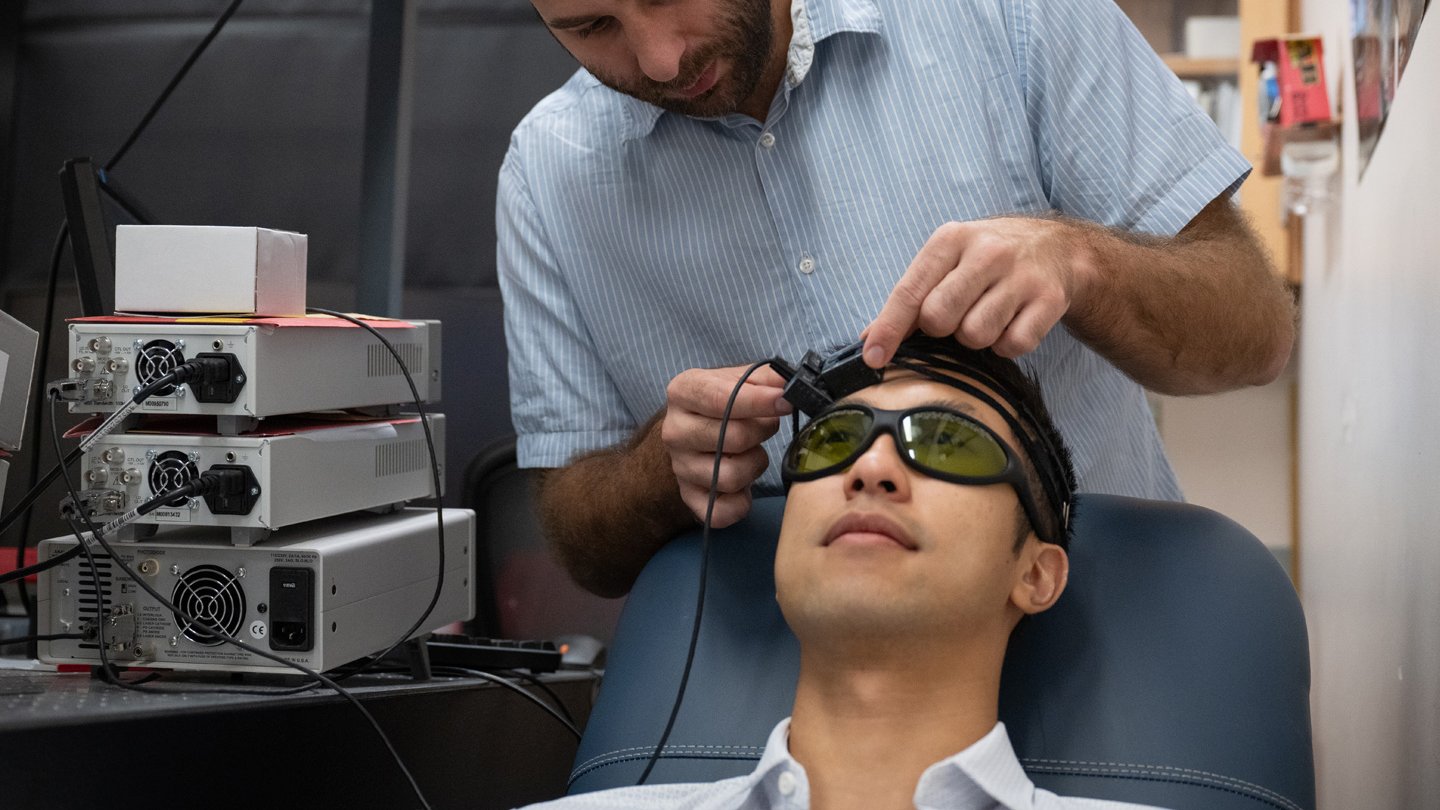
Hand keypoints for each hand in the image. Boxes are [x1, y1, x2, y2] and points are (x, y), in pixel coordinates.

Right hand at [661, 364, 791, 526]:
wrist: (694, 429)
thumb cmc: (723, 402)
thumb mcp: (740, 379)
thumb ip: (768, 377)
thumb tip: (793, 382)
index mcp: (683, 392)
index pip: (722, 398)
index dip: (759, 402)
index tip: (785, 402)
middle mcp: (674, 430)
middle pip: (733, 438)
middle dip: (761, 432)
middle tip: (765, 427)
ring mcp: (679, 467)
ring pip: (731, 477)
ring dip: (754, 465)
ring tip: (752, 453)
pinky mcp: (688, 497)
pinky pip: (720, 512)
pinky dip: (740, 503)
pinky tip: (744, 486)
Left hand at [860, 217, 1089, 366]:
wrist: (1058, 247)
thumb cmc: (988, 258)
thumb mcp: (948, 260)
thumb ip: (910, 296)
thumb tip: (870, 339)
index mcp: (951, 239)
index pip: (909, 291)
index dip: (889, 328)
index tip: (874, 357)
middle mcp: (987, 252)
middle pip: (939, 318)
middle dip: (941, 329)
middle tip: (957, 315)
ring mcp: (1021, 275)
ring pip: (975, 335)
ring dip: (976, 338)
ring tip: (987, 315)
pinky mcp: (1049, 300)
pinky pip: (1012, 346)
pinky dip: (1006, 345)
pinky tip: (1011, 322)